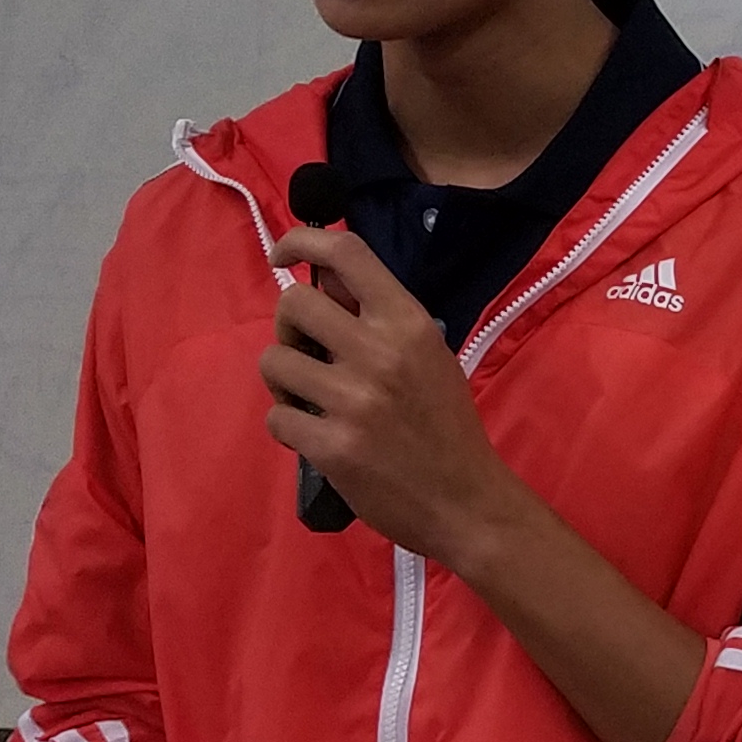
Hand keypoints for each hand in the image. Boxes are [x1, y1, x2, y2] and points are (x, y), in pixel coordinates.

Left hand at [262, 222, 707, 741]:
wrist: (467, 501)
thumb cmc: (447, 426)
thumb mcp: (430, 357)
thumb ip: (383, 323)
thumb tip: (327, 287)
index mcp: (407, 322)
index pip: (346, 252)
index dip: (302, 240)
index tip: (282, 255)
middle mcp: (378, 353)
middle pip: (292, 305)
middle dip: (287, 329)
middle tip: (305, 353)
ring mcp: (353, 401)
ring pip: (273, 363)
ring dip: (284, 382)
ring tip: (312, 400)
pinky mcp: (332, 446)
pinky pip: (277, 417)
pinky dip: (289, 426)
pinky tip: (317, 437)